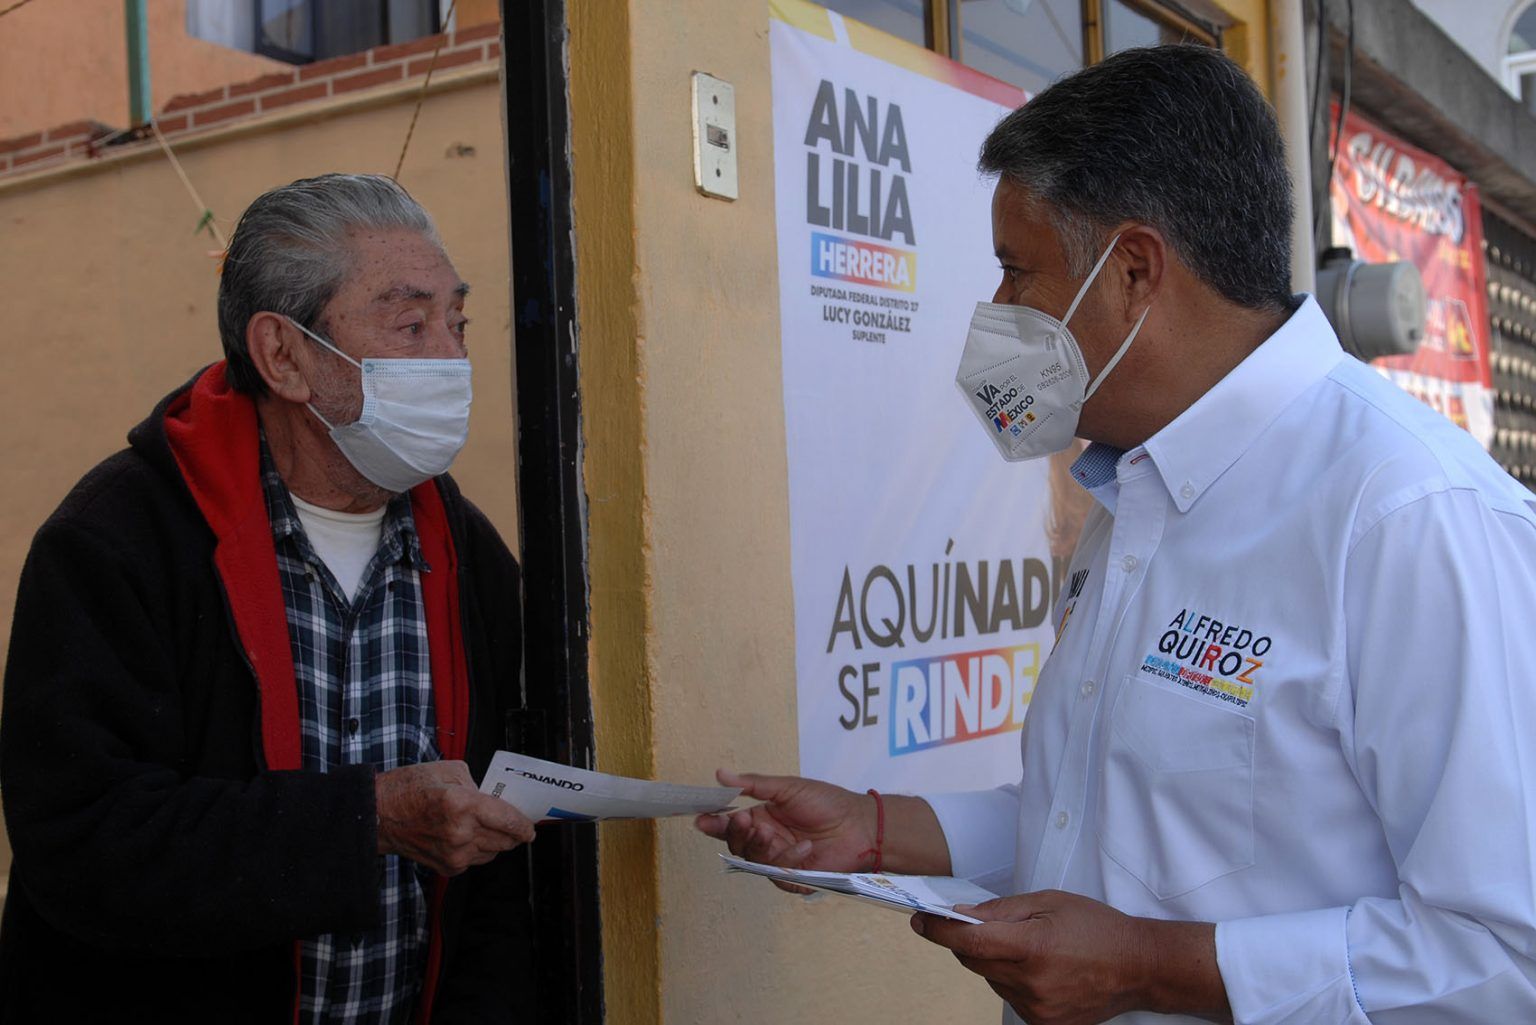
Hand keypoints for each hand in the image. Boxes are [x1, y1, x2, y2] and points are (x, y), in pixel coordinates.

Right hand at [375, 761, 535, 876]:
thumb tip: (495, 799)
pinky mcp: (447, 867)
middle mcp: (461, 834)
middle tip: (511, 822)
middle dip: (513, 833)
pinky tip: (467, 836)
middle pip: (505, 841)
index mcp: (463, 805)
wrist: (377, 815)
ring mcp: (454, 854)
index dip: (524, 826)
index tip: (531, 828)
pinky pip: (476, 860)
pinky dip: (478, 849)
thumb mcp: (449, 770)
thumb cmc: (408, 789)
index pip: (508, 821)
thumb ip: (478, 784)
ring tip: (485, 826)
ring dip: (496, 841)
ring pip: (493, 852)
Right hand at [694, 770, 877, 890]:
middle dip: (735, 834)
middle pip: (736, 844)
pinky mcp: (794, 877)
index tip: (701, 819)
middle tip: (744, 821)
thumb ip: (754, 784)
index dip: (714, 823)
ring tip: (771, 833)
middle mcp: (767, 840)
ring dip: (759, 846)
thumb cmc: (827, 802)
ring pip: (752, 861)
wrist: (859, 825)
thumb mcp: (788, 788)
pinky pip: (778, 874)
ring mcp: (779, 860)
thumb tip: (720, 774)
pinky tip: (805, 848)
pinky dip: (789, 860)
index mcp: (763, 817)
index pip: (730, 823)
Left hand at [911, 890, 1227, 1024]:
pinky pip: (1009, 996)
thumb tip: (961, 915)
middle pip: (973, 962)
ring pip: (990, 979)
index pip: (968, 943)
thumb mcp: (1049, 902)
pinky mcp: (1044, 1024)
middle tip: (969, 922)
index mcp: (1032, 948)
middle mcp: (1031, 984)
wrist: (1139, 967)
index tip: (919, 920)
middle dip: (966, 941)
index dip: (938, 931)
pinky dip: (1010, 978)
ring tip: (1023, 944)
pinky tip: (1035, 967)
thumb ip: (1001, 910)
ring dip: (992, 961)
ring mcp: (1037, 1009)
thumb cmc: (1097, 927)